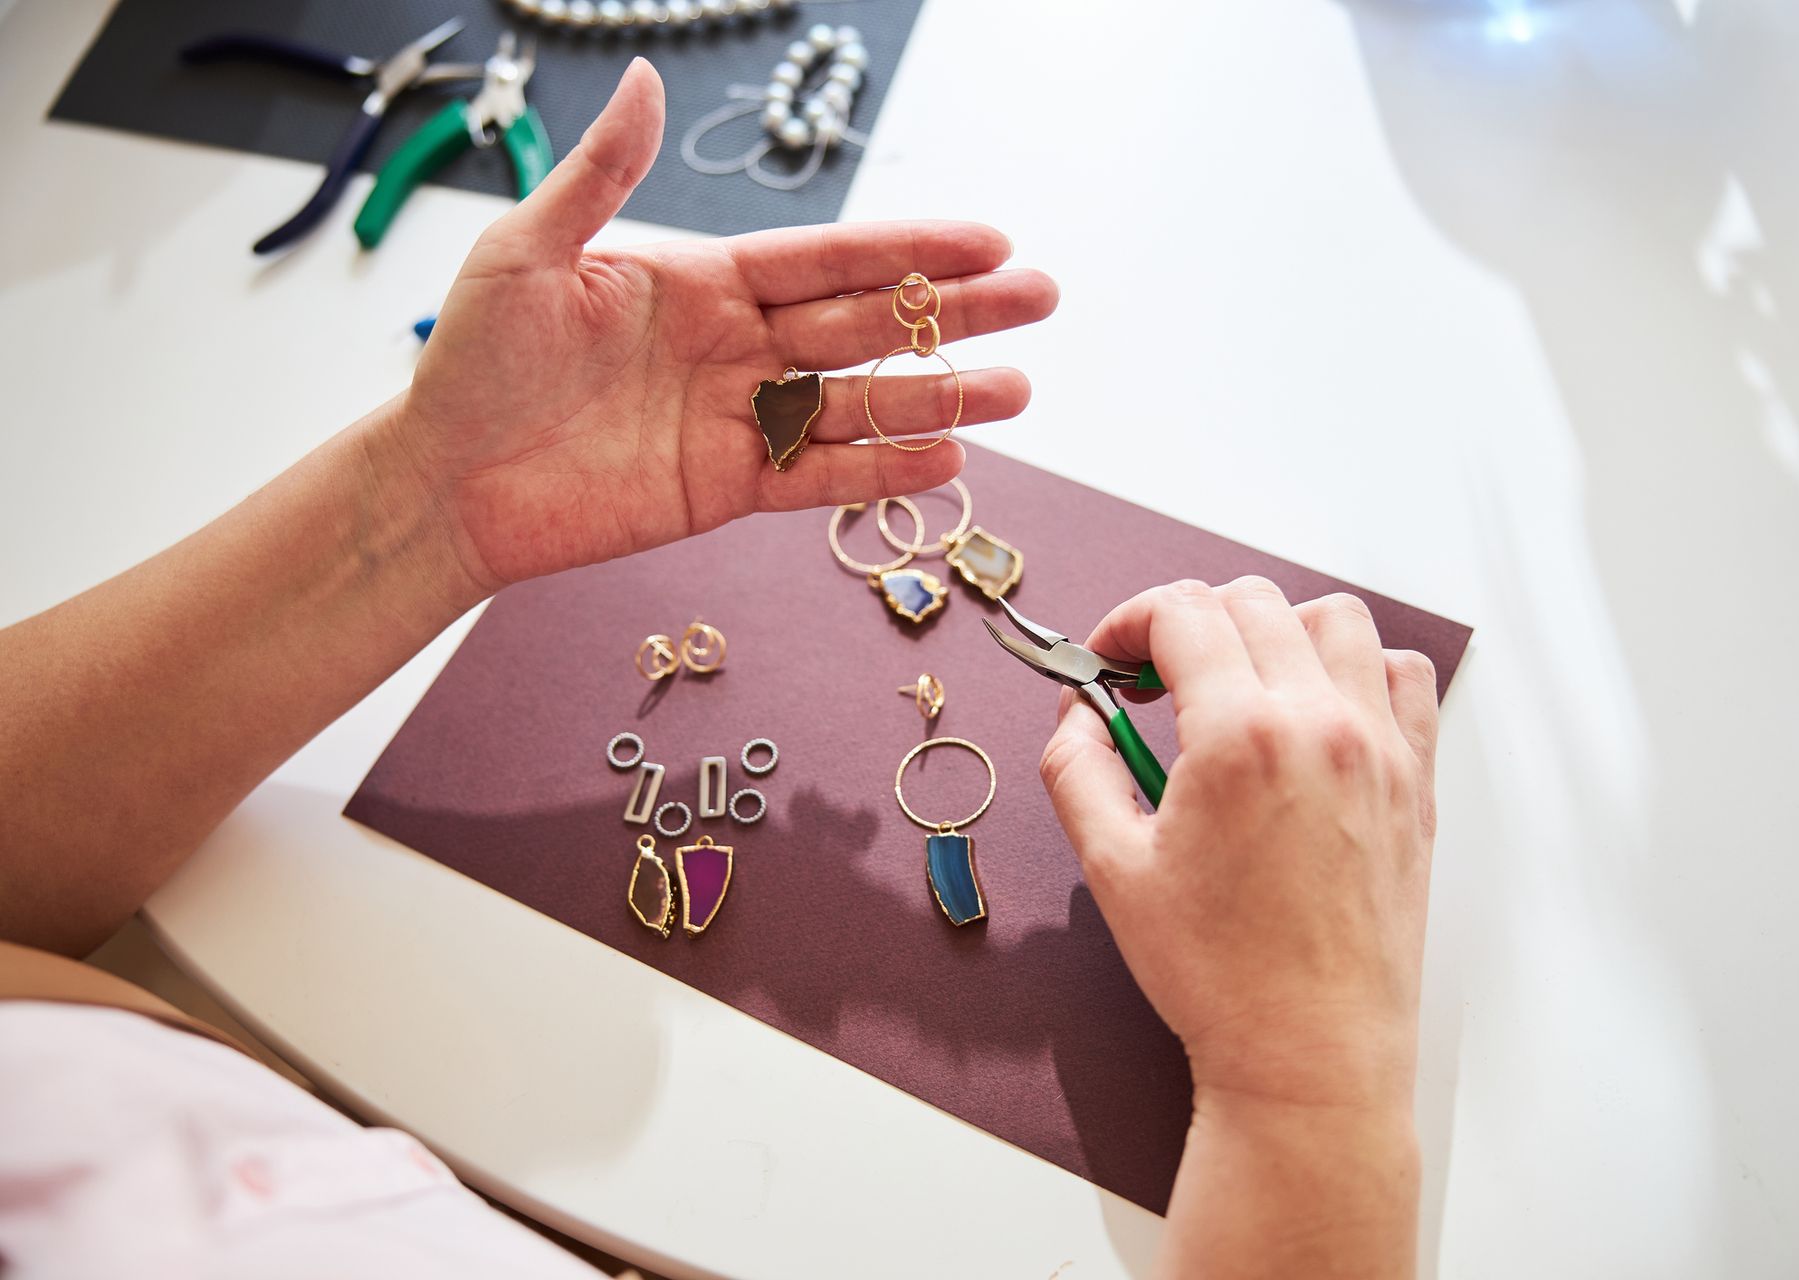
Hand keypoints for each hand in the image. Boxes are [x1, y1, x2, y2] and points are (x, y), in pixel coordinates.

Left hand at [392, 59, 1056, 595]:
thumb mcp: (529, 251)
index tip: (987, 239)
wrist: (442, 480)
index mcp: (701, 280)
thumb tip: (655, 83)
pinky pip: (818, 479)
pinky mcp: (727, 489)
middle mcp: (735, 345)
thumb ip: (603, 174)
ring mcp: (738, 419)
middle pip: (865, 325)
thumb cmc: (472, 360)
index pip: (826, 260)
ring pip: (858, 404)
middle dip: (954, 314)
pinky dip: (880, 473)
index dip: (908, 249)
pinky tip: (946, 463)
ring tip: (1018, 392)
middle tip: (1039, 299)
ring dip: (940, 397)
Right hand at [1040, 579, 1439, 1110]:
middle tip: (1156, 680)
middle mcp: (1321, 725)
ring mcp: (1380, 749)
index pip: (1183, 612)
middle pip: (1252, 601)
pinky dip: (1358, 666)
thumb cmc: (1219, 976)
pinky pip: (1403, 676)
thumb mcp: (1112, 868)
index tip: (1110, 658)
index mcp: (1241, 737)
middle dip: (1189, 623)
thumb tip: (1078, 714)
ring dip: (1276, 630)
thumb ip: (1079, 768)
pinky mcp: (1415, 783)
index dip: (1129, 620)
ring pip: (1335, 620)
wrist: (1310, 1055)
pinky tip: (1317, 708)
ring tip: (1240, 685)